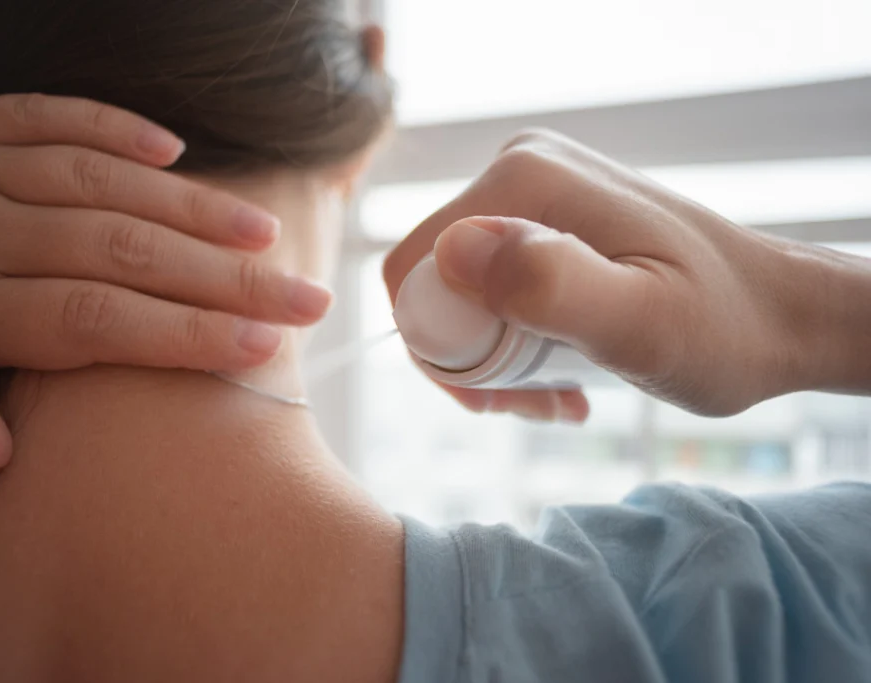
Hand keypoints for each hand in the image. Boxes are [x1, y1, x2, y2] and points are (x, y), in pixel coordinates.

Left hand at [0, 94, 332, 470]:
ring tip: (265, 231)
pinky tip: (172, 152)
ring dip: (191, 204)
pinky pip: (43, 114)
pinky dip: (112, 128)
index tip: (264, 349)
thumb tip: (0, 448)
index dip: (186, 335)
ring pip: (99, 178)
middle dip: (224, 275)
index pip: (92, 319)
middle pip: (120, 247)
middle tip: (306, 295)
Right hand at [384, 130, 812, 419]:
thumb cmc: (724, 330)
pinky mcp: (544, 220)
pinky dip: (513, 343)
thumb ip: (551, 283)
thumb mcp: (641, 322)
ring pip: (460, 295)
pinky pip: (491, 288)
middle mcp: (519, 169)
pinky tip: (563, 375)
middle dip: (472, 361)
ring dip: (495, 362)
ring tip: (556, 397)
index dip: (441, 349)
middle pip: (434, 285)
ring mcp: (532, 193)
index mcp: (524, 177)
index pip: (412, 270)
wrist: (778, 314)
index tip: (503, 397)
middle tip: (536, 403)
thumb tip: (453, 251)